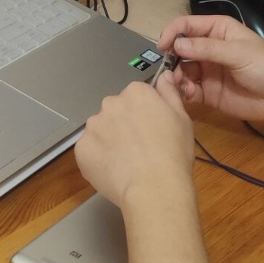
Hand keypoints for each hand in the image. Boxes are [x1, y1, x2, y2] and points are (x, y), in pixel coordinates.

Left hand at [75, 74, 194, 208]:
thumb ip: (169, 93)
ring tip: (126, 161)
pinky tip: (114, 170)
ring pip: (100, 130)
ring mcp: (93, 126)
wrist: (154, 187)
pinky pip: (89, 150)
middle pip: (115, 110)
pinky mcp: (82, 148)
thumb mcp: (182, 118)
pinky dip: (98, 158)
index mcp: (136, 92)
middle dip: (123, 124)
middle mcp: (111, 103)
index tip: (150, 128)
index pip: (136, 95)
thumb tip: (164, 75)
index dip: (144, 113)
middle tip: (139, 146)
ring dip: (109, 140)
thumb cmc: (173, 153)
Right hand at [158, 13, 263, 123]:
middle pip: (180, 50)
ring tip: (181, 85)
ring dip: (176, 77)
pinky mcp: (208, 93)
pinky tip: (189, 95)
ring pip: (181, 71)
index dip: (172, 33)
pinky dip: (183, 92)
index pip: (187, 26)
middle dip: (172, 59)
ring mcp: (208, 71)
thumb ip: (206, 48)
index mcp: (217, 30)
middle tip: (170, 71)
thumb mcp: (237, 52)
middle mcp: (209, 49)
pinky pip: (188, 90)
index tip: (162, 46)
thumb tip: (177, 45)